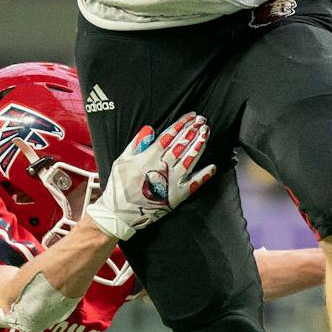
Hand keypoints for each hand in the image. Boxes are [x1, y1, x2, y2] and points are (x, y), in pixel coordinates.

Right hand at [87, 112, 216, 239]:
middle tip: (202, 120)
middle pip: (181, 145)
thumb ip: (136, 144)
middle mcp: (162, 168)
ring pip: (189, 160)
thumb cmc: (119, 187)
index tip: (190, 116)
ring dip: (199, 146)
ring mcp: (171, 182)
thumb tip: (150, 129)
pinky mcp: (177, 196)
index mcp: (149, 158)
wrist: (120, 214)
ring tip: (206, 134)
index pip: (168, 136)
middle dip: (192, 131)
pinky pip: (194, 184)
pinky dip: (204, 175)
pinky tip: (213, 166)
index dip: (180, 124)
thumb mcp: (121, 161)